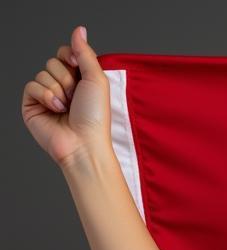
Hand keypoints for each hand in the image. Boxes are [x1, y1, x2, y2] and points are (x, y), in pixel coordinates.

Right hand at [21, 26, 111, 167]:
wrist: (83, 143)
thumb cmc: (95, 117)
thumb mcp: (96, 79)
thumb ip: (85, 52)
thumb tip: (79, 30)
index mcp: (79, 80)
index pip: (65, 53)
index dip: (70, 57)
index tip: (77, 67)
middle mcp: (62, 87)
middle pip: (53, 61)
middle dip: (66, 78)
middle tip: (75, 97)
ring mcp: (47, 96)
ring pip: (42, 73)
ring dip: (57, 90)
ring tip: (66, 108)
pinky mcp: (33, 104)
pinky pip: (31, 84)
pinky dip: (45, 96)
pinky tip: (55, 110)